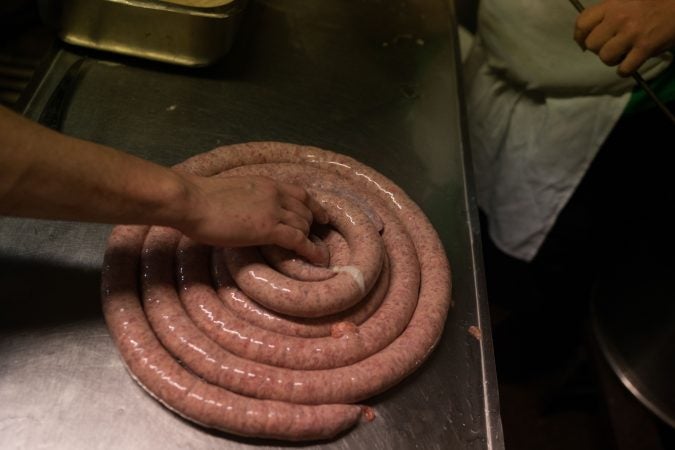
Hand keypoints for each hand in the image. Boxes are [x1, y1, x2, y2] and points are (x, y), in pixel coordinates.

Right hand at [177, 173, 328, 262]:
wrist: (192, 201)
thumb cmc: (200, 199)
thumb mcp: (232, 193)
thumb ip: (247, 201)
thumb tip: (248, 214)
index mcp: (266, 184)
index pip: (300, 193)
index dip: (314, 207)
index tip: (322, 217)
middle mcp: (275, 194)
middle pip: (305, 210)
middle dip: (312, 226)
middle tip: (314, 240)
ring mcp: (273, 211)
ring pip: (304, 225)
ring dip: (310, 239)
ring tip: (315, 252)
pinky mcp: (268, 229)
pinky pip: (299, 240)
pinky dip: (312, 250)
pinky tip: (318, 259)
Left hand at [574, 0, 674, 75]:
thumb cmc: (655, 1)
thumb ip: (609, 11)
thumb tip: (590, 33)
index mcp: (612, 4)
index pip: (582, 23)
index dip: (579, 36)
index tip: (583, 42)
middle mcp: (619, 18)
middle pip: (591, 44)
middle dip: (598, 49)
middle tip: (610, 45)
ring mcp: (632, 33)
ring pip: (605, 57)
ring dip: (612, 59)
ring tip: (622, 53)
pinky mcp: (646, 47)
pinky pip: (624, 68)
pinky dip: (625, 70)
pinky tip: (631, 63)